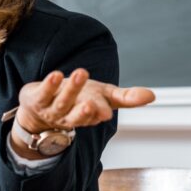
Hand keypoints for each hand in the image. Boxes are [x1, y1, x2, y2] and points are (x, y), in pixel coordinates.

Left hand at [15, 68, 154, 135]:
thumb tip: (152, 96)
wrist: (41, 105)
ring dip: (71, 89)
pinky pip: (43, 93)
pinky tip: (56, 74)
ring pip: (62, 102)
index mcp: (87, 117)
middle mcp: (69, 116)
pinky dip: (50, 84)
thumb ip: (127, 98)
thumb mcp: (104, 96)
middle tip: (92, 104)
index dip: (98, 113)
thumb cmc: (79, 99)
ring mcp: (52, 108)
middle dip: (84, 111)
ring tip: (81, 73)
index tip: (105, 111)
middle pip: (76, 116)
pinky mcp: (37, 98)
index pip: (94, 116)